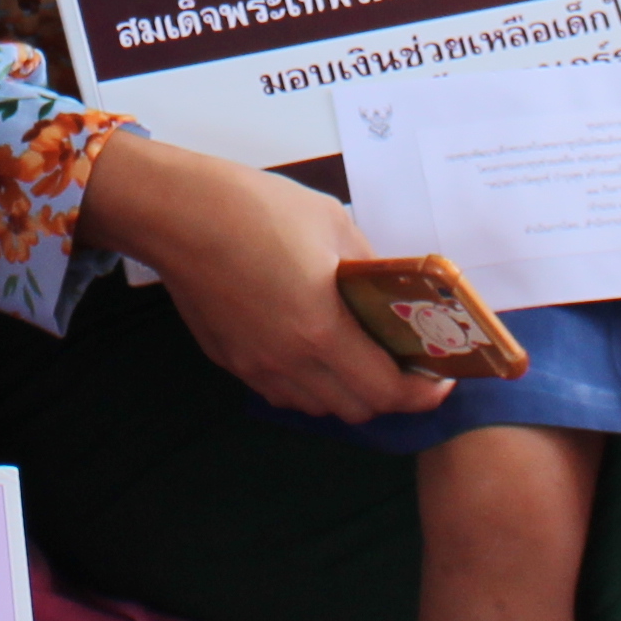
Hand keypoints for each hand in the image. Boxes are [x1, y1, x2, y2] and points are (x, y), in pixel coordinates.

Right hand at [76, 129, 448, 429]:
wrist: (181, 214)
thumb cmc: (257, 210)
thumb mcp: (333, 224)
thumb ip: (368, 267)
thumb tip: (391, 289)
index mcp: (322, 331)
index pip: (386, 391)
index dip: (421, 394)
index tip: (438, 380)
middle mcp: (289, 362)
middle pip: (355, 410)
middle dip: (389, 396)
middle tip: (404, 366)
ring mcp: (256, 366)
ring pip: (317, 407)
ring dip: (347, 394)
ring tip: (360, 359)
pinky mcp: (231, 361)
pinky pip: (282, 391)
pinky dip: (309, 385)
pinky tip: (312, 350)